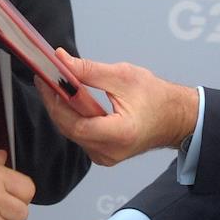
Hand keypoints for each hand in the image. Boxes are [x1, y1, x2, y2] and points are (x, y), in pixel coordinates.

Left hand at [36, 50, 198, 165]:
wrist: (173, 117)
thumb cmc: (155, 97)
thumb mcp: (123, 76)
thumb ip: (88, 71)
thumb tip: (60, 61)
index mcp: (120, 133)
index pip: (76, 123)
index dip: (57, 102)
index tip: (46, 79)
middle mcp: (110, 152)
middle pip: (70, 128)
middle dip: (55, 102)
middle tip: (45, 77)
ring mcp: (105, 157)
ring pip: (72, 133)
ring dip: (62, 109)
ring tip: (56, 84)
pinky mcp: (102, 155)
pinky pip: (79, 136)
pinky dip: (72, 117)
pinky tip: (70, 99)